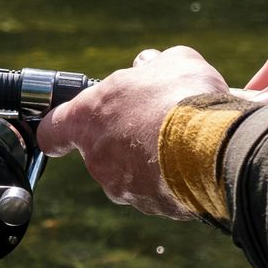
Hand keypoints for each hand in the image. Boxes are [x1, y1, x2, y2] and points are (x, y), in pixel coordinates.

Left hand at [38, 45, 230, 217]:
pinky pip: (157, 188)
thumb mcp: (173, 61)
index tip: (69, 125)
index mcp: (89, 118)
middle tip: (153, 117)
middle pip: (100, 148)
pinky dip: (170, 177)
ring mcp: (122, 186)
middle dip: (124, 134)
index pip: (53, 131)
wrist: (215, 147)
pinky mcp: (151, 206)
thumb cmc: (184, 98)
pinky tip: (193, 159)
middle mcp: (97, 157)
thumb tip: (148, 66)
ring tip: (181, 139)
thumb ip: (154, 64)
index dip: (60, 128)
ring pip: (129, 171)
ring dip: (148, 157)